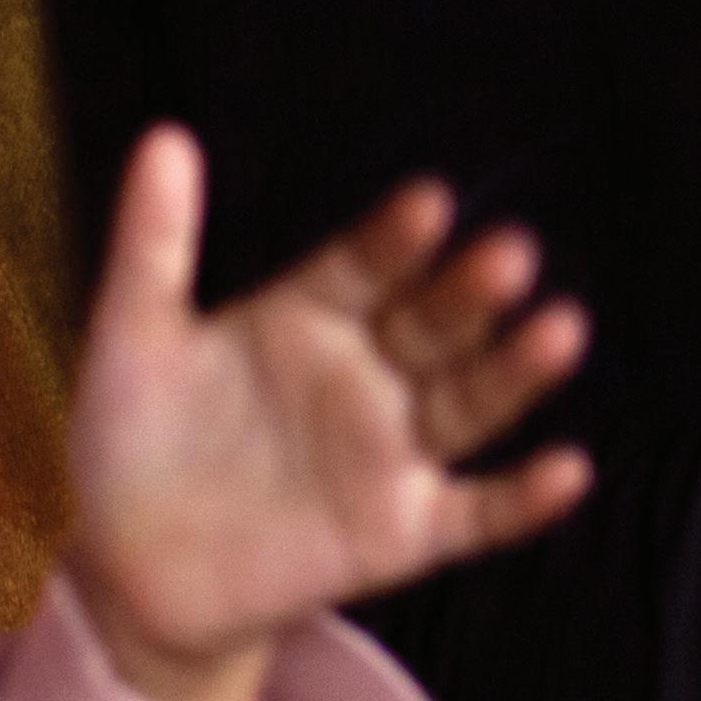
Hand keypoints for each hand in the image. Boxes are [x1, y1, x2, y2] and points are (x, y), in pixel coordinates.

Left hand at [63, 127, 591, 700]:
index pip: (363, 266)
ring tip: (562, 328)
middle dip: (470, 292)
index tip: (428, 201)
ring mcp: (389, 452)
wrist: (129, 565)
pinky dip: (523, 500)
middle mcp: (364, 373)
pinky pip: (475, 515)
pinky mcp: (401, 531)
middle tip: (511, 252)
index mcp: (309, 313)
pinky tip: (571, 471)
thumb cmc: (132, 434)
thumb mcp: (135, 333)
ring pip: (466, 405)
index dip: (393, 238)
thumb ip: (153, 241)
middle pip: (429, 325)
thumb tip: (162, 136)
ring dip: (515, 372)